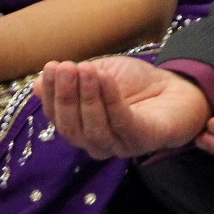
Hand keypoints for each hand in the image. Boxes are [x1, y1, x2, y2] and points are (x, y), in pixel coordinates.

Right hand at [38, 56, 210, 159]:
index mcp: (83, 128)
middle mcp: (98, 143)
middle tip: (65, 67)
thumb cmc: (135, 84)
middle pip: (71, 129)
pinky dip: (111, 100)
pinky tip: (105, 78)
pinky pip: (123, 123)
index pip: (58, 118)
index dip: (51, 94)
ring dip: (87, 98)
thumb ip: (72, 82)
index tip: (50, 67)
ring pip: (94, 131)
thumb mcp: (99, 74)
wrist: (178, 88)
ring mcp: (121, 146)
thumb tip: (35, 86)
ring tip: (86, 69)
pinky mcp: (143, 141)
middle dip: (66, 97)